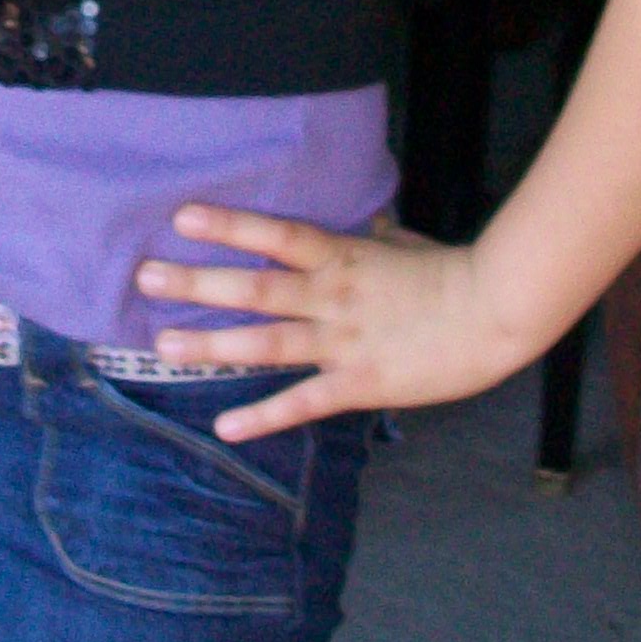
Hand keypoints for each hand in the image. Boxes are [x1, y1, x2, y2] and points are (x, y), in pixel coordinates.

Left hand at [133, 207, 535, 443]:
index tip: (182, 216)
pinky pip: (302, 402)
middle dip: (196, 282)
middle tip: (145, 276)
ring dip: (211, 344)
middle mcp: (332, 296)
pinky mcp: (359, 383)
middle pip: (254, 288)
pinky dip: (262, 417)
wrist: (496, 312)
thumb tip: (369, 223)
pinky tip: (224, 425)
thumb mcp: (408, 244)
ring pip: (266, 343)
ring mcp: (342, 341)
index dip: (230, 225)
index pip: (276, 235)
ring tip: (163, 342)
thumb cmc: (454, 272)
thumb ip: (378, 237)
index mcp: (344, 257)